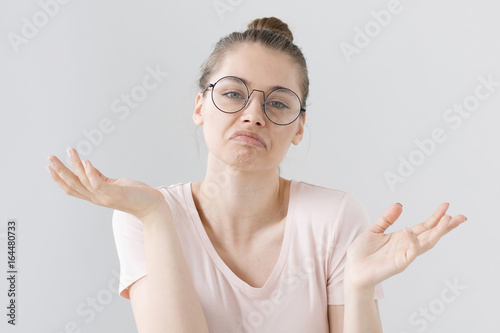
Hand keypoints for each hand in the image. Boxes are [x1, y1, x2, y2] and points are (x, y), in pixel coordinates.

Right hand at [46, 148, 165, 218]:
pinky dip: (91, 172)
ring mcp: (105, 197)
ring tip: (69, 150)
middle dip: (60, 171)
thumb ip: (100, 178)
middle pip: (72, 184)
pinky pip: (98, 183)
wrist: (152, 207)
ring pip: (83, 181)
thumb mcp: (114, 185)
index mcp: (95, 196)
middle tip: (50, 157)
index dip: (59, 179)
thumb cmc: (135, 195)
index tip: (49, 167)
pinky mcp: (115, 194)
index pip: (72, 188)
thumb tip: (88, 167)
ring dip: (74, 165)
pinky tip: (86, 161)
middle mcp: (97, 198)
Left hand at [344, 202, 466, 290]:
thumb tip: (400, 204)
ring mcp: (404, 255)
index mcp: (403, 237)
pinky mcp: (398, 264)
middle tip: (461, 216)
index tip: (447, 206)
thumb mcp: (374, 229)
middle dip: (446, 226)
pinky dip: (412, 241)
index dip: (435, 217)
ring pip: (426, 243)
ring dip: (437, 232)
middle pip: (431, 235)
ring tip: (447, 220)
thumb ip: (387, 218)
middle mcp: (407, 246)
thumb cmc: (362, 252)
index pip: (424, 226)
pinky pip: (409, 252)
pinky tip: (410, 230)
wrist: (352, 269)